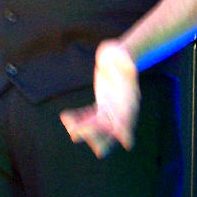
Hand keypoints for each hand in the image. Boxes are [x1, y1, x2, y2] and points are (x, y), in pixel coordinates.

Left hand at [60, 40, 140, 158]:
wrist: (118, 54)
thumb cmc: (121, 53)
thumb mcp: (123, 55)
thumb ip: (126, 62)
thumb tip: (129, 65)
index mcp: (129, 99)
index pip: (126, 117)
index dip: (123, 130)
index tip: (123, 143)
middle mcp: (121, 108)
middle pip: (110, 129)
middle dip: (94, 135)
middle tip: (75, 133)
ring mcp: (111, 109)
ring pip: (98, 127)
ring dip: (84, 129)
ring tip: (69, 125)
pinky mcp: (102, 106)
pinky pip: (91, 117)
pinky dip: (79, 119)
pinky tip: (66, 116)